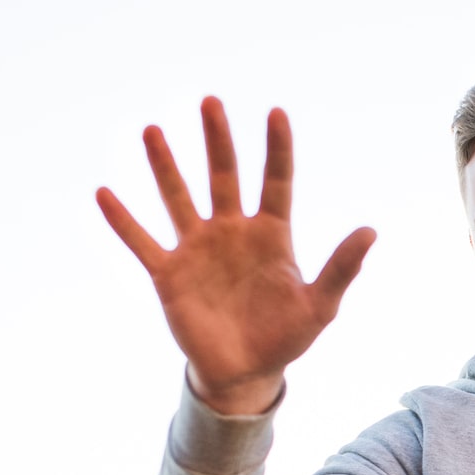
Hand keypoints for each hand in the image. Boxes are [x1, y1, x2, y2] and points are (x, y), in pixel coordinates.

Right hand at [97, 98, 376, 414]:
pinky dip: (123, 221)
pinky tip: (104, 193)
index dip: (277, 149)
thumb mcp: (319, 306)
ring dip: (165, 166)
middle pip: (224, 176)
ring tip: (153, 130)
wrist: (245, 372)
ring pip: (179, 198)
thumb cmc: (286, 337)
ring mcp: (198, 249)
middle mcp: (232, 232)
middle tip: (211, 102)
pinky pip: (142, 242)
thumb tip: (370, 231)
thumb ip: (341, 268)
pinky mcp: (169, 273)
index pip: (276, 182)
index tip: (276, 113)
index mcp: (272, 235)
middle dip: (218, 140)